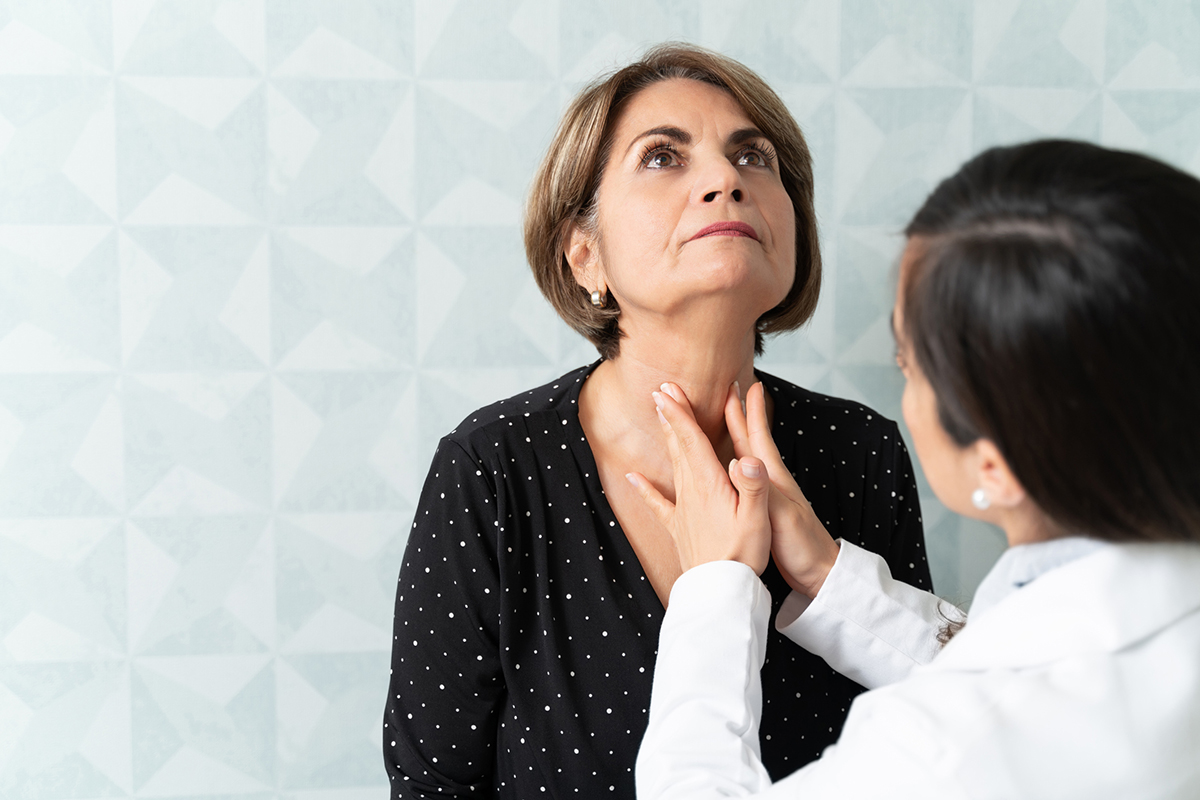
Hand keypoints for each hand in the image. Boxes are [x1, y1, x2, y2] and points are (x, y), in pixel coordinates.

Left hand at [626, 383, 771, 574]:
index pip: (692, 440)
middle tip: (661, 390)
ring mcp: (682, 509)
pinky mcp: (679, 527)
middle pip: (679, 446)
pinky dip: (644, 488)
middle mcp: (692, 491)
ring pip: (672, 465)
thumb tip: (749, 456)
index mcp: (711, 484)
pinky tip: (631, 477)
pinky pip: (657, 503)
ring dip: (666, 439)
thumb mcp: (757, 517)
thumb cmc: (743, 554)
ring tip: (660, 417)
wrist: (720, 590)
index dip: (680, 413)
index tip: (668, 391)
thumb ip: (754, 484)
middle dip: (671, 417)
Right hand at [725, 381, 839, 597]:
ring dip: (733, 437)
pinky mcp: (759, 510)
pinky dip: (727, 467)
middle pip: (749, 441)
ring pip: (744, 457)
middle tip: (728, 389)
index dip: (751, 412)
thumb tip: (739, 462)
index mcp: (772, 478)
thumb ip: (761, 490)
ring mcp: (765, 495)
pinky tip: (722, 470)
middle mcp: (768, 481)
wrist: (818, 574)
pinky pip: (739, 479)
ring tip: (720, 421)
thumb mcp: (781, 516)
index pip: (759, 437)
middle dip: (738, 415)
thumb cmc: (802, 545)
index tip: (745, 384)